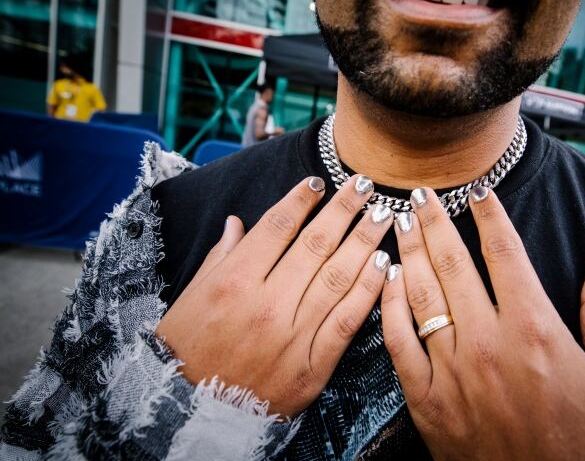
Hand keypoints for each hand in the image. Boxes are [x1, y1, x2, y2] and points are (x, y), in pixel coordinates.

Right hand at [156, 175, 393, 416]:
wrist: (190, 416)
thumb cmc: (186, 353)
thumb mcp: (189, 299)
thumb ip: (221, 258)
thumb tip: (237, 222)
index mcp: (234, 281)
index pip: (278, 227)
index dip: (302, 199)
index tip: (320, 182)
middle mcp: (267, 303)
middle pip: (316, 244)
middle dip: (344, 210)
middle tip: (365, 185)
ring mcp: (293, 334)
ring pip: (338, 277)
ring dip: (365, 241)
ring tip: (383, 215)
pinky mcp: (312, 365)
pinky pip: (347, 321)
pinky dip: (368, 290)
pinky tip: (384, 265)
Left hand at [382, 187, 584, 459]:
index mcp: (536, 330)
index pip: (504, 253)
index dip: (489, 215)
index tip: (477, 191)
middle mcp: (488, 343)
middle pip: (452, 265)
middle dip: (433, 222)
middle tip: (420, 193)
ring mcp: (453, 373)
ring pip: (421, 297)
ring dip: (407, 254)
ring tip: (397, 222)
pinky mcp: (428, 404)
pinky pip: (399, 346)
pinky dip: (389, 309)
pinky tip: (386, 283)